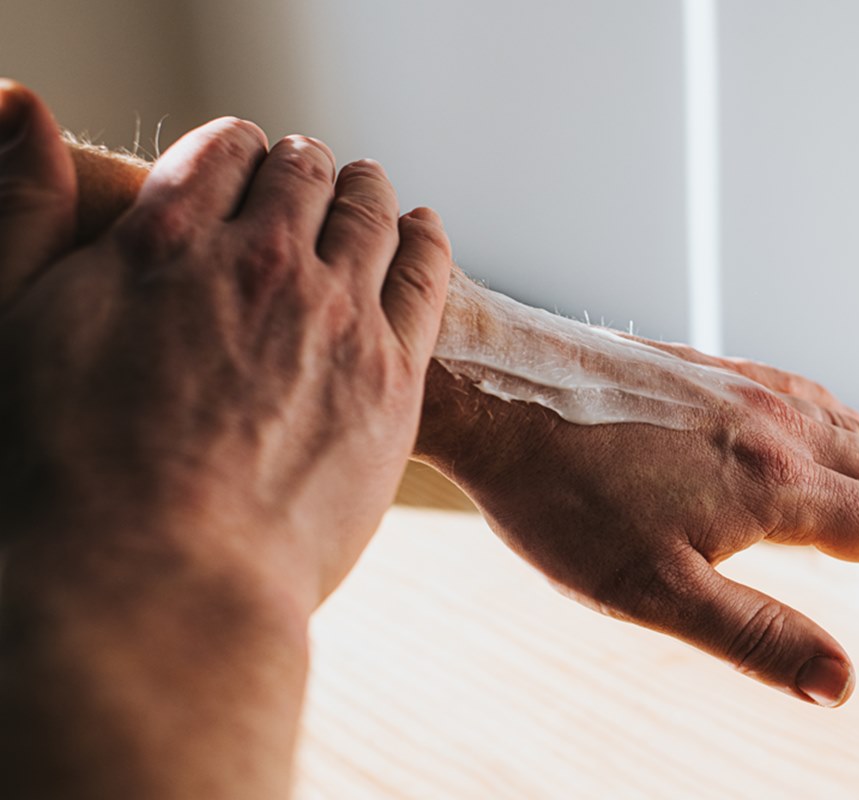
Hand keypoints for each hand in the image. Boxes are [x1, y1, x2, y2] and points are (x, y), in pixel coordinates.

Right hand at [0, 82, 451, 609]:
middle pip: (303, 173)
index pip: (222, 150)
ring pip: (370, 213)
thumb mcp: (11, 326)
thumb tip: (21, 108)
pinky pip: (426, 274)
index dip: (233, 149)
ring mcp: (337, 318)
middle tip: (305, 174)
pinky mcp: (394, 376)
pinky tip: (422, 228)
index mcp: (166, 245)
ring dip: (365, 190)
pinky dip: (424, 236)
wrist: (160, 587)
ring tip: (365, 189)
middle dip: (301, 165)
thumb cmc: (64, 478)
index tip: (240, 163)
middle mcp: (261, 265)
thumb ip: (21, 212)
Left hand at [421, 321, 858, 708]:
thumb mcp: (653, 590)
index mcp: (772, 484)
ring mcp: (738, 389)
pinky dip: (845, 416)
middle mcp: (772, 425)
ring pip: (848, 425)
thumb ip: (754, 635)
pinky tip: (836, 419)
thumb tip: (843, 685)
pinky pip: (802, 391)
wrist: (497, 389)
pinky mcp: (703, 369)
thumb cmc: (562, 494)